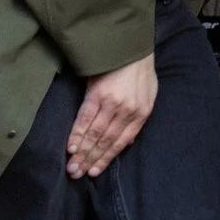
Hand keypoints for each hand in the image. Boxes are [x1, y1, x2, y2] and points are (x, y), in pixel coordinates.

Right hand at [67, 53, 155, 178]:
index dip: (106, 158)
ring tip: (72, 167)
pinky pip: (85, 119)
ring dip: (82, 153)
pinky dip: (77, 134)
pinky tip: (71, 147)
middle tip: (77, 174)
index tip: (94, 171)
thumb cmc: (139, 69)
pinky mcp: (97, 94)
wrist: (129, 44)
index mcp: (141, 114)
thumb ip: (138, 118)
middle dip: (90, 160)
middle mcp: (126, 112)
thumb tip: (128, 141)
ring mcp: (111, 103)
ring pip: (95, 134)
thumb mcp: (149, 95)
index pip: (121, 142)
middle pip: (105, 141)